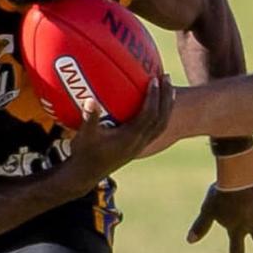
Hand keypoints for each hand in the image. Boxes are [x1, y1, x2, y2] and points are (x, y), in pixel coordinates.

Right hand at [66, 76, 173, 193]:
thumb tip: (90, 99)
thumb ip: (89, 117)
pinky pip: (155, 129)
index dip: (153, 98)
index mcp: (130, 138)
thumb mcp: (84, 134)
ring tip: (168, 89)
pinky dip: (158, 115)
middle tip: (166, 77)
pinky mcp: (137, 147)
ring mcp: (140, 146)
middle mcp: (139, 142)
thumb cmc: (84, 153)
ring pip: (161, 125)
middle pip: (161, 119)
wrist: (86, 175)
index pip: (148, 116)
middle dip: (166, 98)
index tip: (154, 80)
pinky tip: (153, 105)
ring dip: (166, 106)